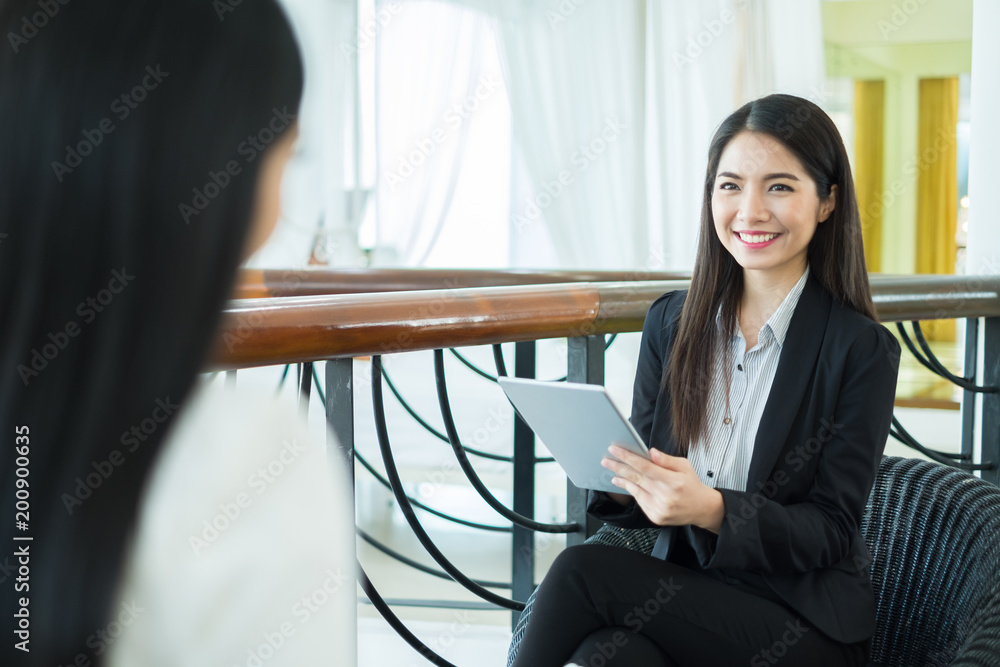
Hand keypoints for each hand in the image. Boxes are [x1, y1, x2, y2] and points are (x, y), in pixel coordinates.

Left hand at [601, 445, 724, 532]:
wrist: (702, 509)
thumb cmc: (692, 484)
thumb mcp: (684, 466)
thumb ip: (666, 460)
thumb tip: (650, 452)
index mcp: (673, 481)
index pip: (645, 467)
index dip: (628, 457)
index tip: (615, 450)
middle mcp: (665, 496)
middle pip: (636, 478)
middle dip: (619, 467)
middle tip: (606, 460)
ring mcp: (660, 508)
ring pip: (635, 490)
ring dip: (622, 480)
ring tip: (613, 472)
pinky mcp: (656, 517)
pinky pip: (639, 501)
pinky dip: (632, 491)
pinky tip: (626, 483)